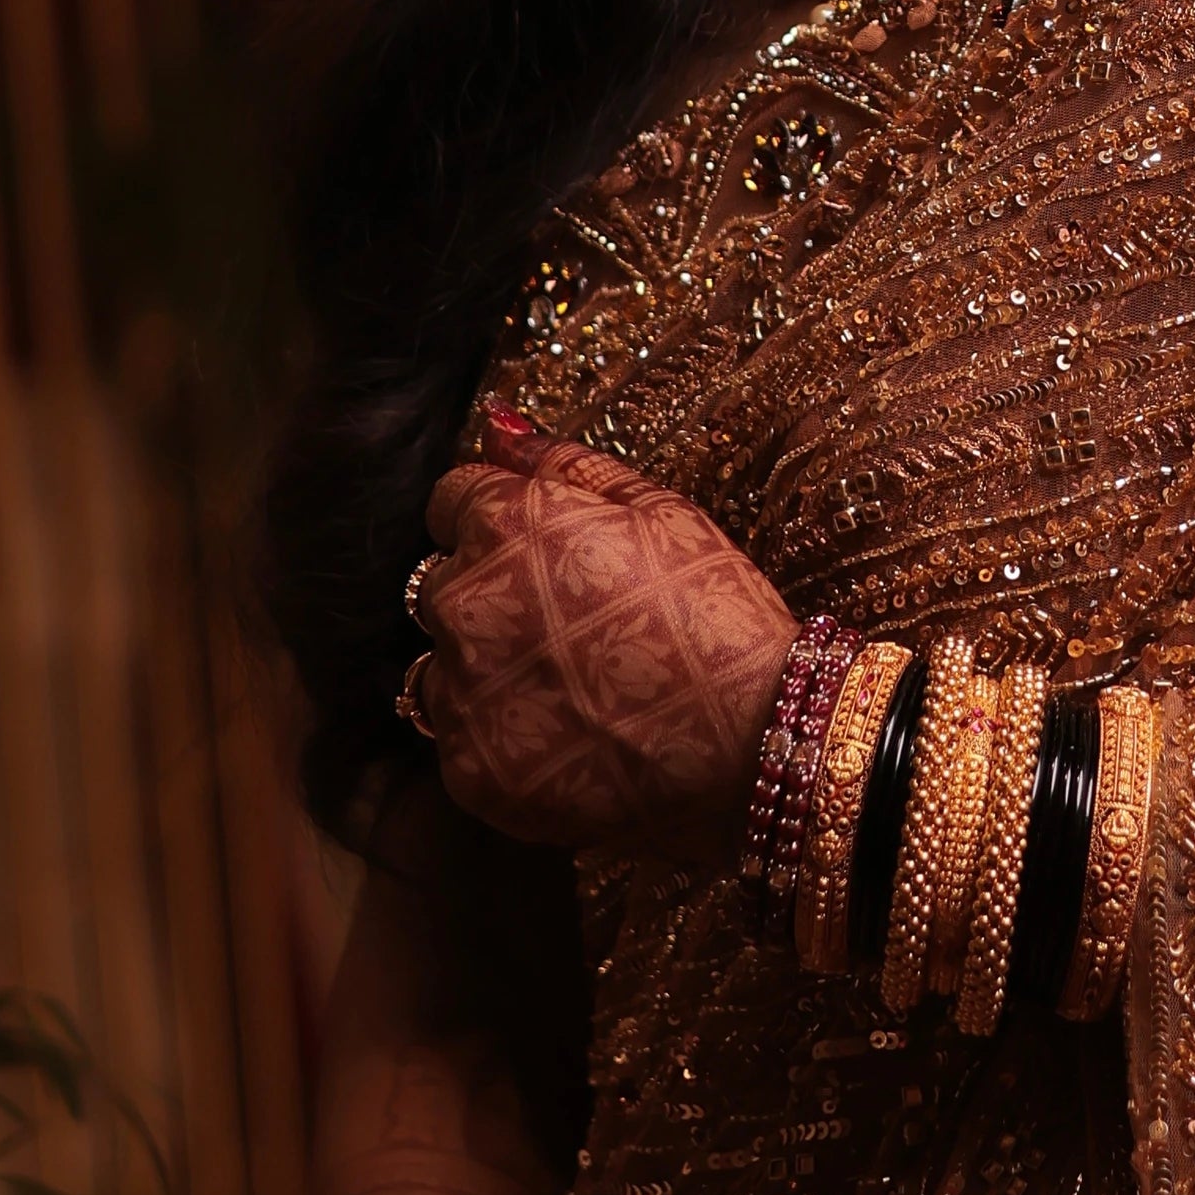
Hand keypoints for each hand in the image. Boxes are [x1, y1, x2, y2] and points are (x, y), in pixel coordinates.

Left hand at [409, 413, 795, 862]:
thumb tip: (496, 426)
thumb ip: (564, 463)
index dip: (499, 522)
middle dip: (491, 597)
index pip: (450, 501)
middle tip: (571, 630)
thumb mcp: (661, 512)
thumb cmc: (716, 613)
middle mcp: (463, 603)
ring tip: (569, 692)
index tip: (544, 554)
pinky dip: (503, 741)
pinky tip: (570, 742)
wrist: (752, 737)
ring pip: (442, 668)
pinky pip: (462, 743)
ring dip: (485, 672)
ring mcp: (461, 693)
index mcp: (505, 526)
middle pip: (442, 585)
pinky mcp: (469, 769)